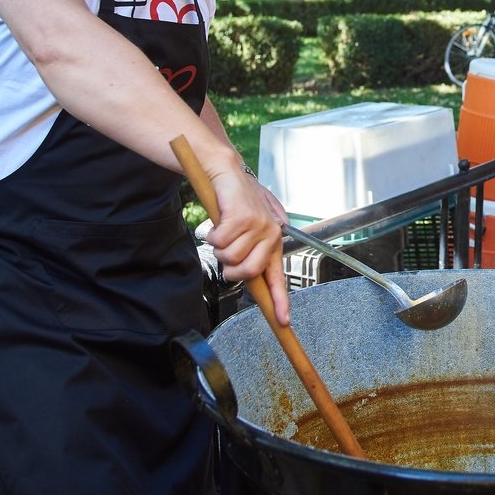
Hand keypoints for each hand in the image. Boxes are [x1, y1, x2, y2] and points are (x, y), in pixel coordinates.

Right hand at [200, 170, 288, 320]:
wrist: (227, 173)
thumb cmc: (237, 199)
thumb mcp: (252, 224)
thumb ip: (255, 246)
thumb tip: (257, 271)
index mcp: (273, 242)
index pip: (277, 277)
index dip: (280, 301)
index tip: (282, 321)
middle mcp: (270, 234)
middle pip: (248, 272)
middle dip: (230, 269)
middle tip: (226, 254)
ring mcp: (258, 225)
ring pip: (229, 257)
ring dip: (219, 247)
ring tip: (223, 231)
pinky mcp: (242, 217)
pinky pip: (219, 241)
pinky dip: (212, 234)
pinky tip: (218, 221)